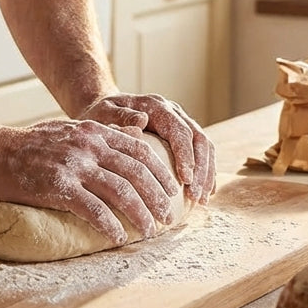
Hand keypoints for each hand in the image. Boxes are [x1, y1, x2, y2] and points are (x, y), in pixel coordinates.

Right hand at [0, 119, 182, 245]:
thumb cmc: (31, 144)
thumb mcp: (72, 129)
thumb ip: (103, 132)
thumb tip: (136, 133)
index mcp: (96, 132)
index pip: (140, 151)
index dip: (160, 172)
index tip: (171, 190)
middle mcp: (90, 145)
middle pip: (137, 172)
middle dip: (157, 197)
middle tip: (168, 217)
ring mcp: (75, 165)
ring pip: (121, 192)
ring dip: (140, 214)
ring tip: (150, 230)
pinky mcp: (59, 187)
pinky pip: (93, 209)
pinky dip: (110, 225)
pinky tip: (119, 237)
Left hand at [78, 92, 215, 203]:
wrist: (106, 110)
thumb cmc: (101, 115)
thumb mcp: (104, 114)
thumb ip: (121, 117)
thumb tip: (142, 121)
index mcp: (157, 106)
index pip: (179, 130)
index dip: (185, 156)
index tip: (185, 180)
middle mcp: (174, 112)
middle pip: (199, 139)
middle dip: (201, 169)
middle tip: (196, 196)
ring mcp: (181, 123)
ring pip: (205, 147)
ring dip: (207, 174)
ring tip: (202, 200)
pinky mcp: (183, 136)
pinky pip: (202, 153)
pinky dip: (206, 173)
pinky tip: (205, 193)